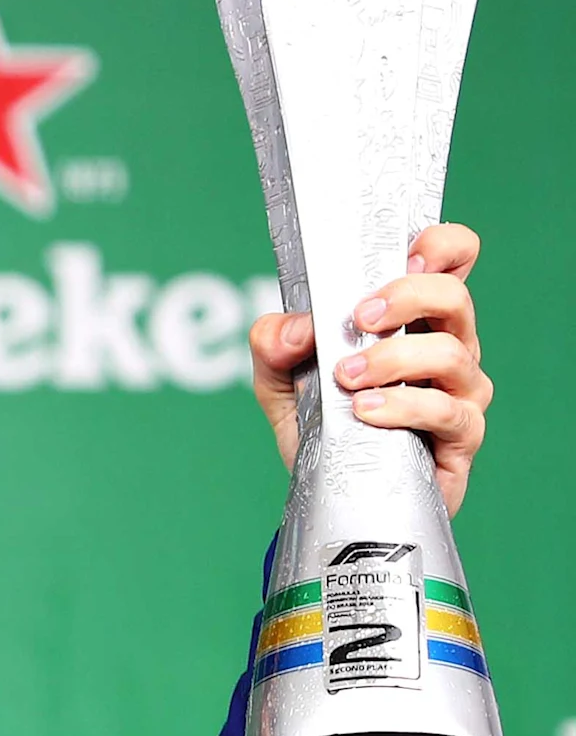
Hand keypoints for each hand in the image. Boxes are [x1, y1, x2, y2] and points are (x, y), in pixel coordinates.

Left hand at [249, 223, 486, 512]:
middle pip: (455, 296)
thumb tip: (300, 328)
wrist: (326, 490)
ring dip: (393, 359)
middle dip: (406, 297)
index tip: (405, 255)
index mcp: (412, 318)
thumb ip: (274, 342)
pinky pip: (446, 411)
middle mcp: (446, 346)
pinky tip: (364, 411)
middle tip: (359, 318)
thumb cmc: (318, 422)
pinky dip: (403, 406)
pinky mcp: (461, 436)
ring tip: (346, 379)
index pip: (452, 261)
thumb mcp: (277, 376)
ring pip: (452, 353)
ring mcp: (459, 390)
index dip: (441, 246)